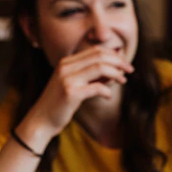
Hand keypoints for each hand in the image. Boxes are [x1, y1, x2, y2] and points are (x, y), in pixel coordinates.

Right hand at [18, 47, 133, 144]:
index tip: (125, 63)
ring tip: (124, 81)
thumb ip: (92, 78)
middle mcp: (65, 67)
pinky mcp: (70, 93)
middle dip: (118, 62)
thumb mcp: (75, 86)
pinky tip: (108, 97)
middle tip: (130, 70)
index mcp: (66, 62)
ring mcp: (67, 79)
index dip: (113, 55)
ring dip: (115, 74)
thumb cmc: (60, 105)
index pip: (95, 50)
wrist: (41, 120)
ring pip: (100, 68)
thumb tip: (115, 73)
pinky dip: (107, 91)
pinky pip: (97, 87)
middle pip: (99, 56)